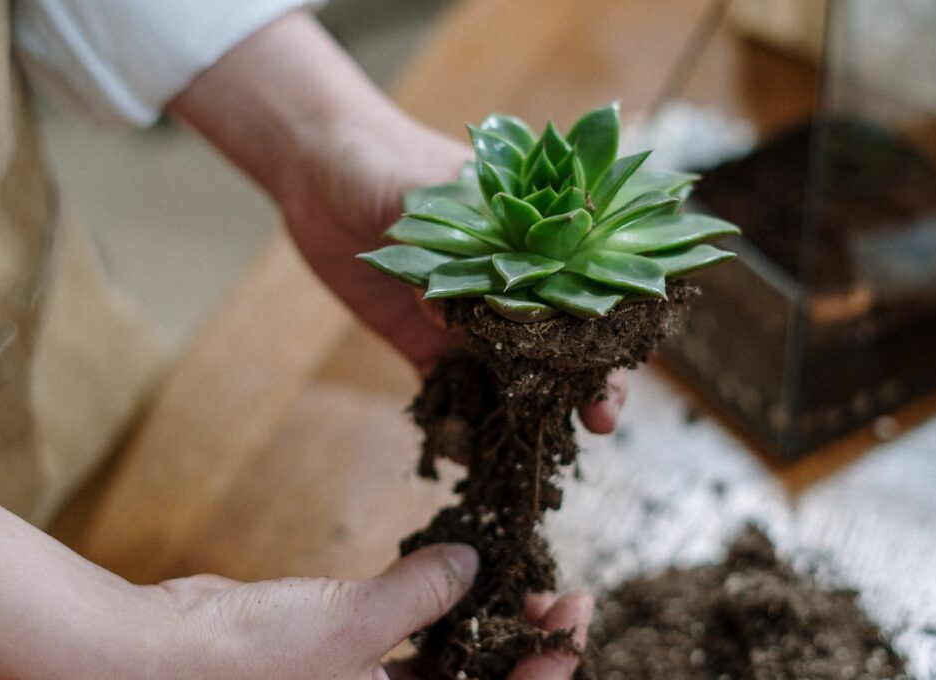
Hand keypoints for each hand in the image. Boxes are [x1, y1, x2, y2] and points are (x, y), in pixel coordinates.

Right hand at [0, 504, 588, 679]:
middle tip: (560, 592)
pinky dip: (429, 608)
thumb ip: (421, 595)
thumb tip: (472, 566)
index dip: (546, 668)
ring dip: (483, 622)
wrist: (150, 656)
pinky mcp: (335, 655)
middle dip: (523, 642)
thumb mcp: (351, 625)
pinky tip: (451, 568)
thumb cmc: (246, 660)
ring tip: (518, 574)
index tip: (572, 617)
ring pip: (445, 661)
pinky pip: (400, 637)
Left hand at [168, 11, 627, 433]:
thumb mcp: (430, 197)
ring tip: (533, 452)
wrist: (319, 167)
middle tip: (598, 426)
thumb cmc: (388, 160)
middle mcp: (508, 286)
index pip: (585, 295)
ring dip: (526, 414)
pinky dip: (456, 420)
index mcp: (529, 242)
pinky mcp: (421, 339)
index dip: (605, 338)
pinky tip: (465, 453)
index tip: (615, 373)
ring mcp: (465, 317)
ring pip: (509, 376)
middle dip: (580, 387)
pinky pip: (445, 388)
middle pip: (559, 344)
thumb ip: (450, 254)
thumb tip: (451, 315)